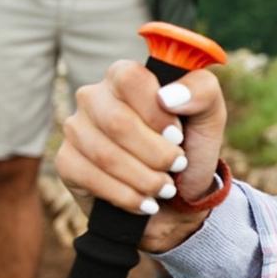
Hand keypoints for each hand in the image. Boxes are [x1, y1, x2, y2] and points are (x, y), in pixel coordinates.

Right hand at [56, 60, 229, 251]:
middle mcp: (94, 96)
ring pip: (105, 154)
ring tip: (166, 188)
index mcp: (125, 75)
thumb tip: (169, 96)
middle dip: (156, 153)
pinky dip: (126, 196)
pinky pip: (90, 178)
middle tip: (177, 166)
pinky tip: (145, 202)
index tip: (178, 135)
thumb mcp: (209, 116)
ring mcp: (76, 128)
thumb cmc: (190, 147)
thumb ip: (202, 92)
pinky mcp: (67, 162)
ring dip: (144, 178)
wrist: (177, 199)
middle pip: (117, 121)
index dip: (156, 112)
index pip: (130, 79)